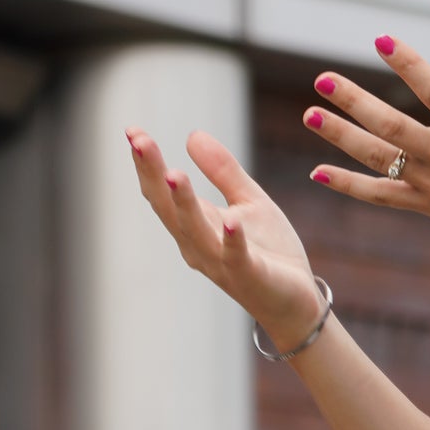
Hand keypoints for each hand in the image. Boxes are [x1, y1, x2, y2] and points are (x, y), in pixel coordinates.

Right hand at [126, 126, 325, 349]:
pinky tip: (230, 220)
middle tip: (139, 142)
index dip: (148, 163)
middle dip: (154, 175)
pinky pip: (237, 256)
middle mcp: (199, 245)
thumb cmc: (270, 251)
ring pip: (195, 232)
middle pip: (169, 208)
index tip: (132, 130)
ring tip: (173, 173)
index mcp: (197, 225)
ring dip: (184, 203)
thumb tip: (191, 135)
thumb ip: (223, 171)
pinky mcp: (250, 275)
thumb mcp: (249, 201)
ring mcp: (221, 262)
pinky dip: (232, 239)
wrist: (296, 299)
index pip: (164, 191)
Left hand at [301, 23, 429, 258]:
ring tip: (310, 114)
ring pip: (377, 158)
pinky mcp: (426, 204)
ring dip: (341, 137)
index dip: (408, 65)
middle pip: (391, 126)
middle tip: (323, 80)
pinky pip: (380, 196)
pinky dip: (348, 185)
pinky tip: (317, 171)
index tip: (382, 40)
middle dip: (355, 102)